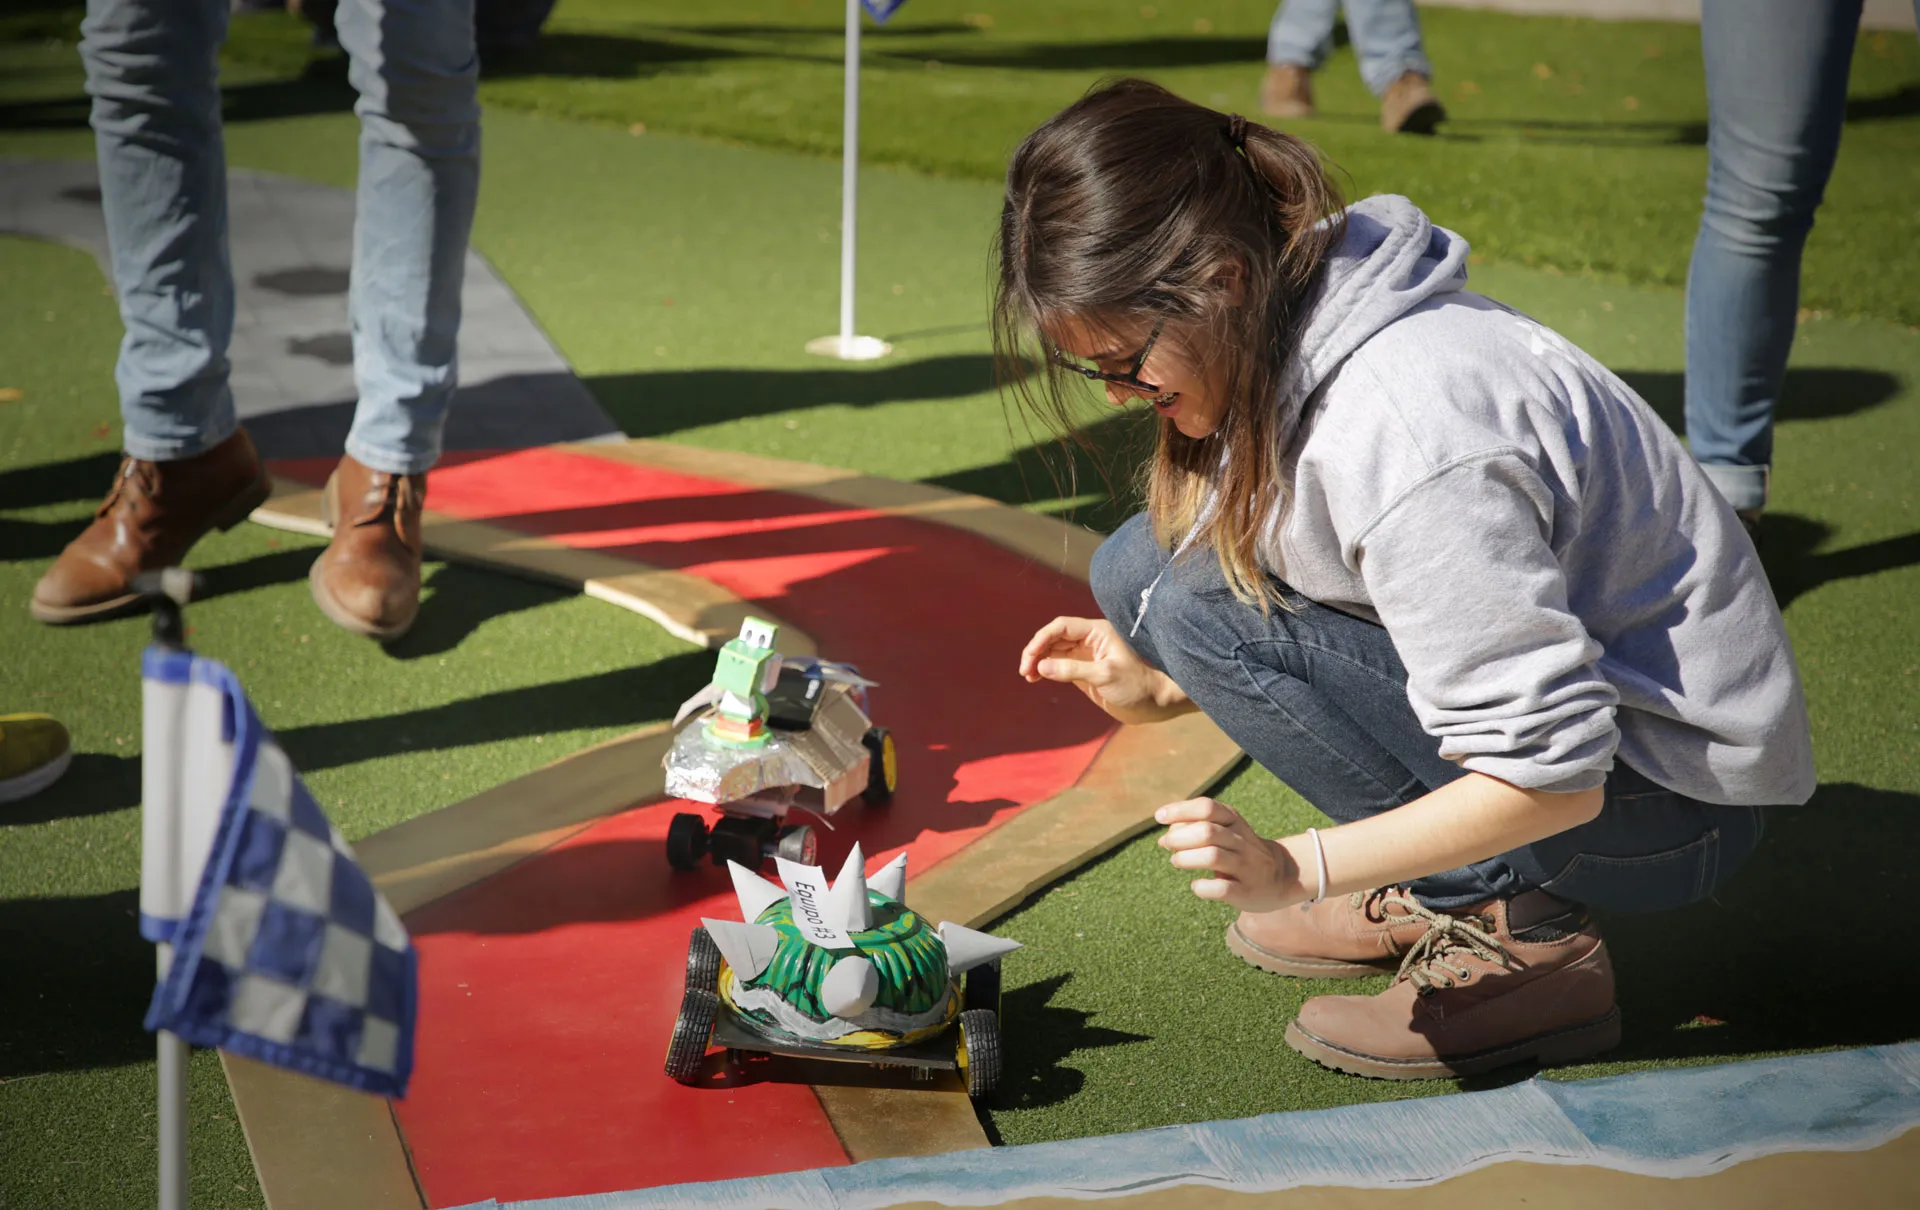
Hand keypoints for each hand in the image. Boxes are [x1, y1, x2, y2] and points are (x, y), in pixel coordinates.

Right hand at [1019, 616, 1191, 724]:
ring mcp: (1086, 657)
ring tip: (1028, 676)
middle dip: (1036, 651)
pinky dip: (1045, 670)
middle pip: (1053, 637)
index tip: (1031, 657)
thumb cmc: (1137, 685)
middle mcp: (1089, 641)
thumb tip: (1041, 666)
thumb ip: (1073, 670)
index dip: (1041, 639)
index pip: (1061, 627)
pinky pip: (1059, 666)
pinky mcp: (1084, 673)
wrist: (1156, 703)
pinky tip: (1037, 678)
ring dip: (1038, 661)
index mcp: (1097, 632)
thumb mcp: (1105, 675)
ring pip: (1053, 652)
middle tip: (1025, 671)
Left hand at [1155, 797, 1304, 912]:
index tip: (1159, 816)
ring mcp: (1246, 867)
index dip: (1180, 810)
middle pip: (1207, 831)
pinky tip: (1196, 885)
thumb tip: (1165, 837)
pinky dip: (1202, 887)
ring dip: (1186, 859)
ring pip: (1213, 857)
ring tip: (1177, 861)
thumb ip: (1196, 829)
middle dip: (1179, 837)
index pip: (1207, 807)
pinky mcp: (1247, 891)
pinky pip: (1222, 889)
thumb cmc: (1241, 851)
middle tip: (1166, 844)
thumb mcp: (1226, 832)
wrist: (1283, 876)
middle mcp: (1242, 842)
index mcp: (1234, 822)